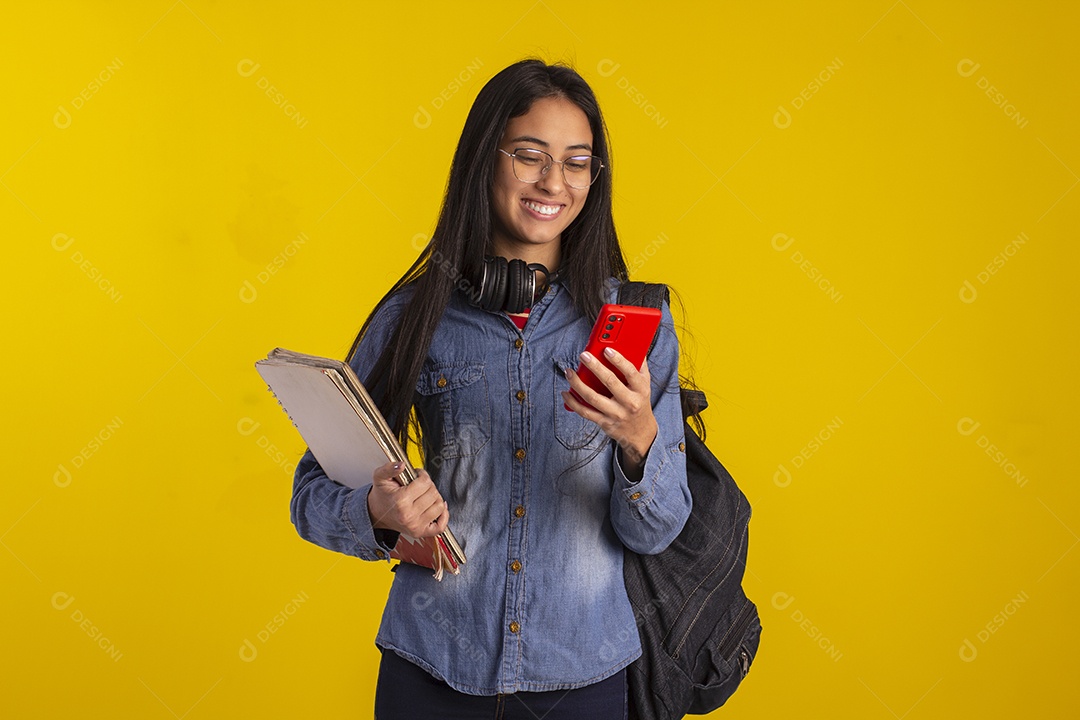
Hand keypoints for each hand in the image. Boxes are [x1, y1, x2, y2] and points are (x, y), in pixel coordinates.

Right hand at [367, 462, 448, 537]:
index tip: (418, 475)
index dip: (422, 474)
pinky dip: (443, 515)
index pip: (425, 482)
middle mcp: (409, 515)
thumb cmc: (382, 496)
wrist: (377, 514)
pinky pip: (441, 525)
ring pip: (439, 506)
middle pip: (433, 493)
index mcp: (400, 501)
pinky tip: (435, 507)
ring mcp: (416, 526)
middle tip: (419, 485)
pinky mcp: (421, 532)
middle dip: (428, 485)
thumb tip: (402, 465)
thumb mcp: (380, 478)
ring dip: (435, 498)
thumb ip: (389, 468)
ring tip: (425, 495)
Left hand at [562, 348, 657, 470]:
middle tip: (584, 356)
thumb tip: (632, 345)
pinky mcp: (604, 422)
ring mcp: (615, 414)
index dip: (618, 360)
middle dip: (595, 367)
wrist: (640, 432)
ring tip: (569, 372)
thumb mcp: (645, 384)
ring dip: (577, 384)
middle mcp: (629, 402)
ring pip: (593, 398)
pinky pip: (585, 412)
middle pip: (610, 382)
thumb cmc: (640, 402)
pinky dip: (573, 402)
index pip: (630, 372)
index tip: (606, 350)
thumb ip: (639, 366)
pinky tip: (566, 392)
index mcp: (640, 389)